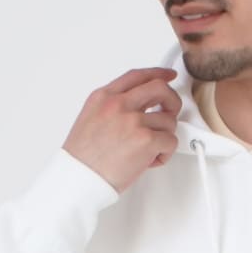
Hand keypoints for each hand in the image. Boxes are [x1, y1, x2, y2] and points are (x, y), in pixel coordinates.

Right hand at [62, 66, 181, 193]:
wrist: (79, 178)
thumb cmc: (83, 158)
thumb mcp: (91, 118)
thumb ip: (114, 107)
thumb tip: (140, 106)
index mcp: (104, 97)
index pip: (137, 76)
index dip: (158, 74)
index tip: (168, 76)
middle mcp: (119, 104)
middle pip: (160, 88)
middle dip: (172, 100)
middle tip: (171, 113)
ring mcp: (133, 121)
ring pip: (169, 120)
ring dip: (164, 136)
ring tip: (148, 150)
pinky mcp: (145, 140)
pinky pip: (171, 142)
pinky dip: (164, 154)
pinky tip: (149, 160)